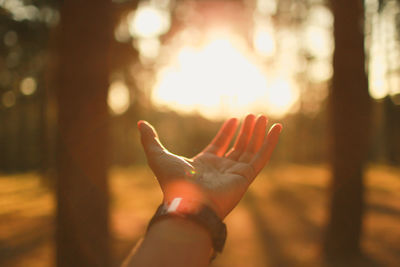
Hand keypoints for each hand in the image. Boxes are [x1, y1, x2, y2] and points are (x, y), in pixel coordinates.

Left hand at [138, 114, 281, 218]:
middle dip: (246, 131)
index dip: (228, 132)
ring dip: (257, 134)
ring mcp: (235, 174)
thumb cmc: (173, 183)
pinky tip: (276, 129)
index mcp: (205, 164)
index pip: (220, 145)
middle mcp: (221, 169)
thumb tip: (140, 123)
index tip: (235, 119)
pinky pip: (261, 157)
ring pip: (250, 150)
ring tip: (263, 117)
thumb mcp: (158, 156)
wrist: (187, 203)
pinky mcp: (246, 177)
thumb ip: (150, 140)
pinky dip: (270, 143)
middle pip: (238, 147)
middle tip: (253, 116)